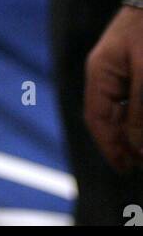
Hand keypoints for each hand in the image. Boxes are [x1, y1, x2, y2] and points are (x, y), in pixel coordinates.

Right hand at [84, 3, 142, 171]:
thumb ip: (140, 110)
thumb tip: (135, 146)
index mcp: (100, 73)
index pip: (97, 119)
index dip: (110, 147)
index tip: (125, 169)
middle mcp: (105, 74)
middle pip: (110, 117)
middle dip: (126, 142)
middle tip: (141, 163)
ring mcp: (120, 70)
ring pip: (124, 109)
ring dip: (135, 129)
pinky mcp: (135, 66)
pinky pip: (133, 98)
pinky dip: (139, 113)